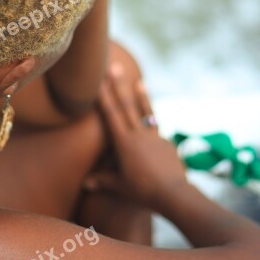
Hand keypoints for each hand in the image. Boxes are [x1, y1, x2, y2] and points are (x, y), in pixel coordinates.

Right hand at [84, 64, 188, 209]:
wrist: (174, 193)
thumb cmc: (143, 192)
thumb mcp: (120, 187)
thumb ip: (103, 181)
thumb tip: (85, 184)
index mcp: (124, 143)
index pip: (111, 115)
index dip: (104, 96)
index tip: (98, 80)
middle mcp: (139, 135)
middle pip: (127, 105)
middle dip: (119, 85)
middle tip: (114, 66)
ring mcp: (155, 137)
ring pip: (146, 112)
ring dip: (141, 95)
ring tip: (139, 81)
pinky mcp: (167, 143)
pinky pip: (157, 130)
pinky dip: (153, 124)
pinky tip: (152, 128)